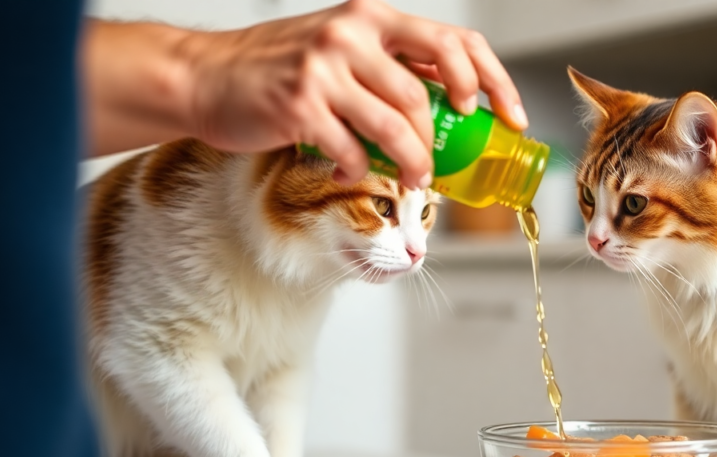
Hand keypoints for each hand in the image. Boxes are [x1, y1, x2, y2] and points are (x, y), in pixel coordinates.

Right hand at [181, 0, 526, 187]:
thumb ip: (390, 67)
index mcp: (372, 18)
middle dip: (440, 138)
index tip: (509, 116)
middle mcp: (351, 34)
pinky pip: (351, 149)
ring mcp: (324, 68)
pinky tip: (349, 170)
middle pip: (425, 92)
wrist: (207, 77)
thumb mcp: (341, 50)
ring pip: (396, 123)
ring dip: (410, 162)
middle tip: (437, 165)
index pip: (455, 41)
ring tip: (410, 179)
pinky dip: (358, 168)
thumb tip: (448, 107)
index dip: (492, 80)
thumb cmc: (280, 70)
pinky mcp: (299, 105)